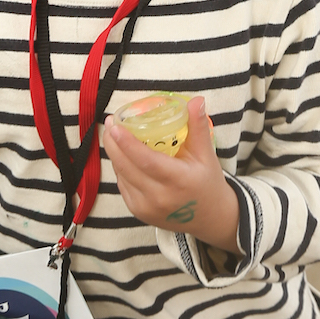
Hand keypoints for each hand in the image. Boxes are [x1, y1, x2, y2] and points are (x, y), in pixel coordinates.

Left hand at [104, 97, 239, 251]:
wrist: (209, 218)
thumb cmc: (207, 183)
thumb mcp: (206, 155)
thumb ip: (198, 127)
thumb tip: (196, 100)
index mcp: (178, 181)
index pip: (146, 161)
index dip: (127, 143)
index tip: (115, 125)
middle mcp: (159, 197)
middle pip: (127, 167)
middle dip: (113, 144)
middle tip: (110, 122)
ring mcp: (146, 208)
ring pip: (122, 176)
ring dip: (114, 154)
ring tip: (112, 135)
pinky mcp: (139, 213)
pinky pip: (123, 186)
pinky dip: (120, 168)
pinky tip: (120, 154)